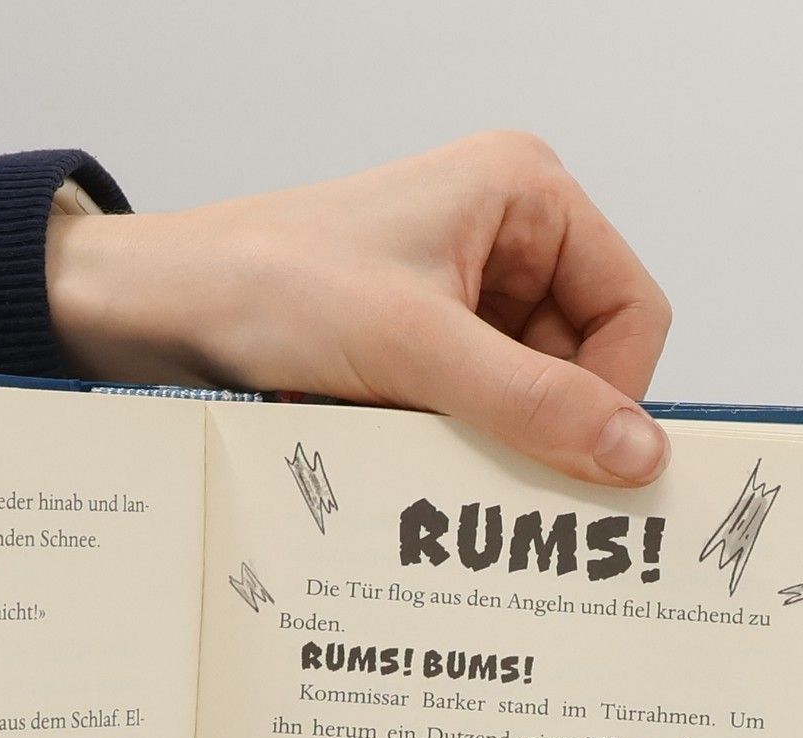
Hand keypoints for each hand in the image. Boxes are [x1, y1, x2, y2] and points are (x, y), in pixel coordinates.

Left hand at [47, 132, 672, 486]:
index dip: (611, 394)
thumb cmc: (271, 285)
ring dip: (485, 438)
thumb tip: (640, 454)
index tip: (575, 464)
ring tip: (424, 449)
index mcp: (527, 196)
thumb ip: (535, 404)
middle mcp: (505, 238)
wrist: (162, 308)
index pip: (632, 311)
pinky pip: (471, 411)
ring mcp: (462, 294)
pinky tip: (403, 450)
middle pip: (581, 363)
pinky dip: (447, 442)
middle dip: (539, 422)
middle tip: (491, 476)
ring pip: (523, 398)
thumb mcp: (417, 349)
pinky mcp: (419, 343)